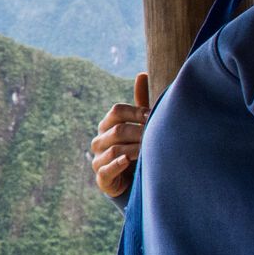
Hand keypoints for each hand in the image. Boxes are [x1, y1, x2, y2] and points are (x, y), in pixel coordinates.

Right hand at [91, 72, 150, 197]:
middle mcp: (99, 140)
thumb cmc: (136, 148)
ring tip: (149, 150)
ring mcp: (98, 159)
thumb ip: (140, 104)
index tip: (152, 116)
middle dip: (138, 132)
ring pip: (113, 149)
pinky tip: (128, 161)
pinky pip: (106, 169)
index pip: (116, 111)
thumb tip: (142, 74)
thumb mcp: (139, 126)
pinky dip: (117, 165)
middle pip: (117, 130)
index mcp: (107, 125)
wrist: (131, 180)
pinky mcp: (101, 178)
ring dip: (134, 149)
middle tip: (155, 136)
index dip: (135, 112)